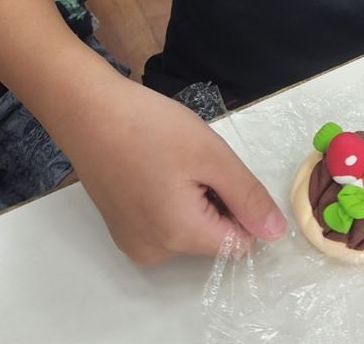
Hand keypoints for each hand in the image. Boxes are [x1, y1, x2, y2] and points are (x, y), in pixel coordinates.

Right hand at [64, 74, 286, 263]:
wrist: (87, 111)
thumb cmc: (150, 127)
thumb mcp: (211, 155)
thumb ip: (247, 197)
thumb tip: (276, 234)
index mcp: (179, 237)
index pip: (238, 243)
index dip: (241, 206)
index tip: (221, 171)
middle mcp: (155, 253)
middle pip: (211, 236)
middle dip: (215, 199)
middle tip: (193, 160)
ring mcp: (133, 242)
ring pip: (188, 228)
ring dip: (193, 198)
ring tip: (171, 161)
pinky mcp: (121, 228)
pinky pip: (164, 222)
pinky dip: (170, 198)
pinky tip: (154, 167)